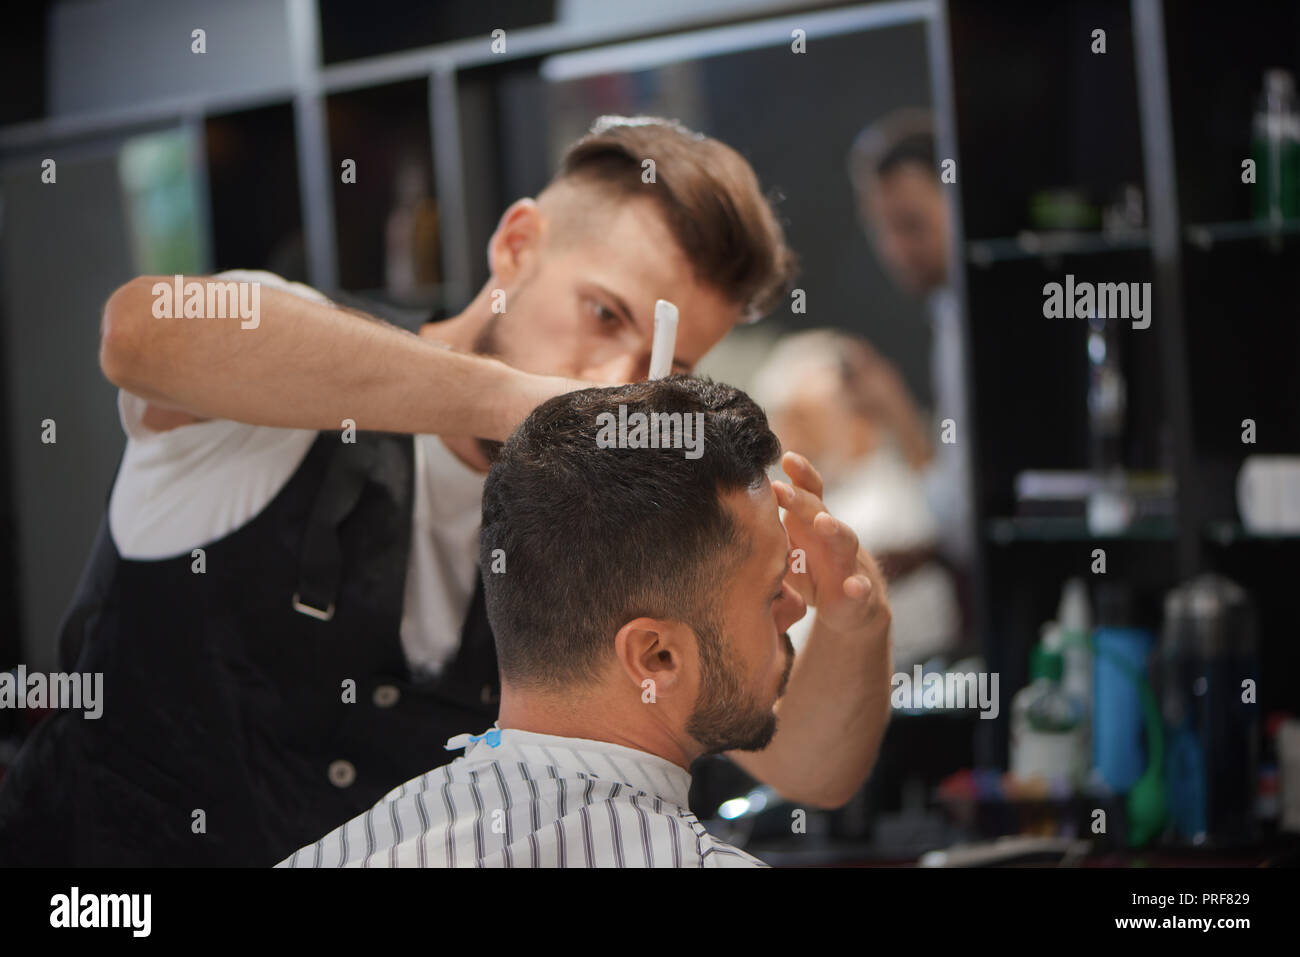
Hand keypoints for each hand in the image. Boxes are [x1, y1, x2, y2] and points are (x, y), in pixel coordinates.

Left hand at [772, 451, 889, 638]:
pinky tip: (854, 587)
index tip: (786, 458)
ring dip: (835, 529)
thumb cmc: (809, 569)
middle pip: (818, 510)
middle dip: (800, 498)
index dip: (800, 473)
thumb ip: (766, 531)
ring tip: (822, 522)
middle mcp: (831, 535)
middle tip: (779, 490)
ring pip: (845, 540)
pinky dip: (859, 587)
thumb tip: (724, 511)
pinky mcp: (858, 591)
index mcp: (810, 522)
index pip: (808, 491)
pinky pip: (862, 587)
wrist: (849, 603)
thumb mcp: (785, 549)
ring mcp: (847, 561)